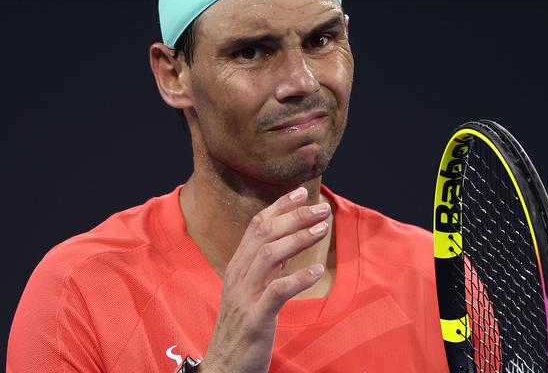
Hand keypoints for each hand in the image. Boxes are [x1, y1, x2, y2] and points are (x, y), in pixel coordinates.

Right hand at [198, 187, 330, 372]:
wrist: (224, 366)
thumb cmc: (242, 325)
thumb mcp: (250, 289)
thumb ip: (266, 265)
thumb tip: (288, 240)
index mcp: (238, 266)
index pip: (257, 225)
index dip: (280, 206)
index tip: (301, 192)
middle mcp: (239, 275)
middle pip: (265, 233)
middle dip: (294, 216)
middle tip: (321, 208)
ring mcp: (245, 296)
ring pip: (269, 255)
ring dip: (298, 238)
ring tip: (323, 229)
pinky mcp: (255, 318)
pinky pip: (277, 292)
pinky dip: (298, 278)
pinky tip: (316, 270)